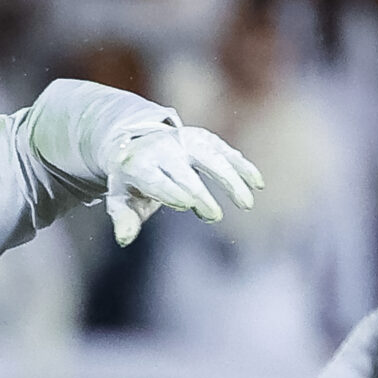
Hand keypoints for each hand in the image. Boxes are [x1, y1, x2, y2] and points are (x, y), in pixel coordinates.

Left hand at [105, 123, 260, 246]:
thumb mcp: (120, 200)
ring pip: (211, 157)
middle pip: (185, 172)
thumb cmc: (130, 182)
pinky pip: (225, 151)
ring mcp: (185, 141)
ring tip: (246, 204)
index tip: (188, 205)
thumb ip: (123, 219)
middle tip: (213, 216)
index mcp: (139, 165)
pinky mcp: (203, 138)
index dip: (171, 191)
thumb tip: (124, 239)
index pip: (156, 180)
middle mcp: (163, 149)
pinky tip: (257, 183)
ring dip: (231, 179)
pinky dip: (241, 166)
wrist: (137, 143)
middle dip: (200, 193)